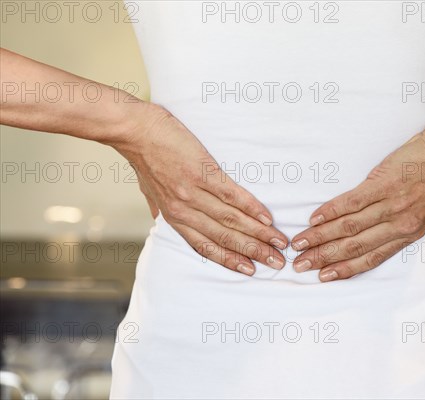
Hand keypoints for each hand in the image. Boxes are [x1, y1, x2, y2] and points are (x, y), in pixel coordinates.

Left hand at [114, 103, 287, 275]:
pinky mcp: (203, 172)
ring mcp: (194, 192)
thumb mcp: (148, 189)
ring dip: (259, 233)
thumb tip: (160, 217)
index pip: (205, 247)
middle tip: (277, 262)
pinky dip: (251, 208)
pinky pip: (232, 195)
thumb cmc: (142, 157)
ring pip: (232, 220)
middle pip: (225, 238)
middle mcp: (184, 210)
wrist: (134, 130)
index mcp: (174, 216)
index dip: (230, 260)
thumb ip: (158, 207)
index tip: (250, 270)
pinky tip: (267, 217)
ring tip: (279, 242)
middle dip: (254, 252)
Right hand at [290, 128, 424, 281]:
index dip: (346, 269)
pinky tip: (313, 219)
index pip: (372, 258)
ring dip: (320, 237)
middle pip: (354, 246)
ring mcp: (389, 205)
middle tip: (300, 265)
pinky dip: (330, 212)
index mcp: (410, 233)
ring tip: (299, 244)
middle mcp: (398, 224)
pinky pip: (350, 203)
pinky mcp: (382, 184)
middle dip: (324, 258)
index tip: (324, 276)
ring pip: (348, 228)